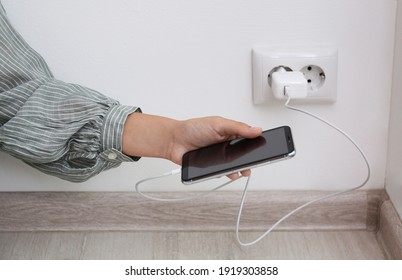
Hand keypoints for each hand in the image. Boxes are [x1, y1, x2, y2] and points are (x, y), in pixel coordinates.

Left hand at [122, 113, 261, 178]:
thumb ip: (238, 127)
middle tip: (255, 163)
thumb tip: (257, 129)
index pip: (249, 139)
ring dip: (240, 169)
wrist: (174, 141)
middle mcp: (227, 145)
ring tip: (242, 171)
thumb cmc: (193, 128)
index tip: (268, 147)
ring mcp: (220, 157)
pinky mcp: (213, 167)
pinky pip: (223, 173)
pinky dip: (226, 174)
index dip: (258, 143)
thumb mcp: (218, 124)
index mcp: (231, 133)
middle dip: (251, 160)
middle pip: (245, 155)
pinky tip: (228, 173)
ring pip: (235, 166)